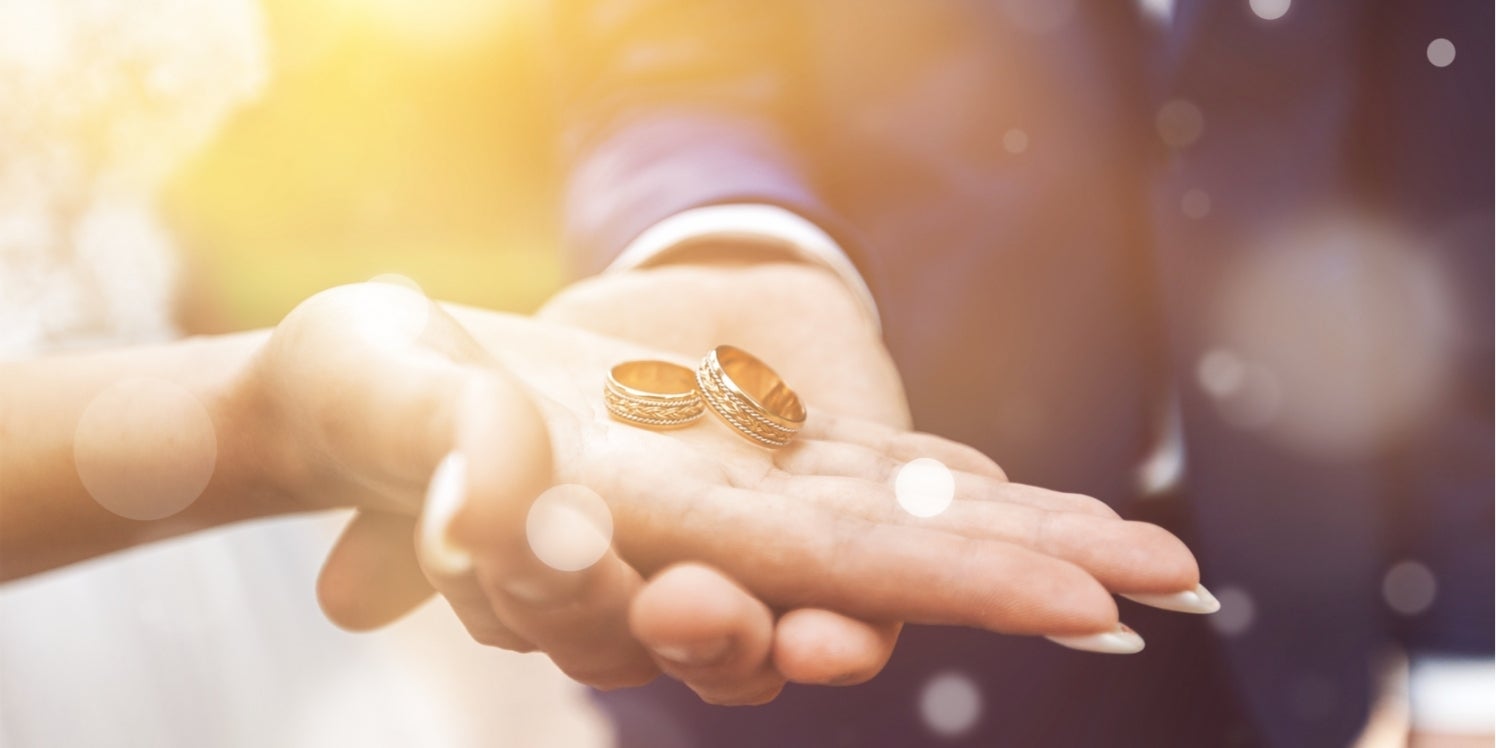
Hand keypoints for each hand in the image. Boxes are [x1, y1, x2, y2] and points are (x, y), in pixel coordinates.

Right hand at [260, 280, 1199, 703]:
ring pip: (887, 535)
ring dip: (1013, 546)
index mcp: (628, 533)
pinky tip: (1049, 509)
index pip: (800, 571)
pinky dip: (962, 492)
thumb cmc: (358, 388)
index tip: (1067, 601)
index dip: (936, 582)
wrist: (369, 382)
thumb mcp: (379, 393)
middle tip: (1150, 592)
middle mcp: (695, 541)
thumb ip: (442, 453)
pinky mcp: (734, 460)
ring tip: (1146, 566)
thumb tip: (528, 516)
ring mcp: (723, 504)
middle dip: (1010, 582)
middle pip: (878, 572)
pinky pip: (862, 479)